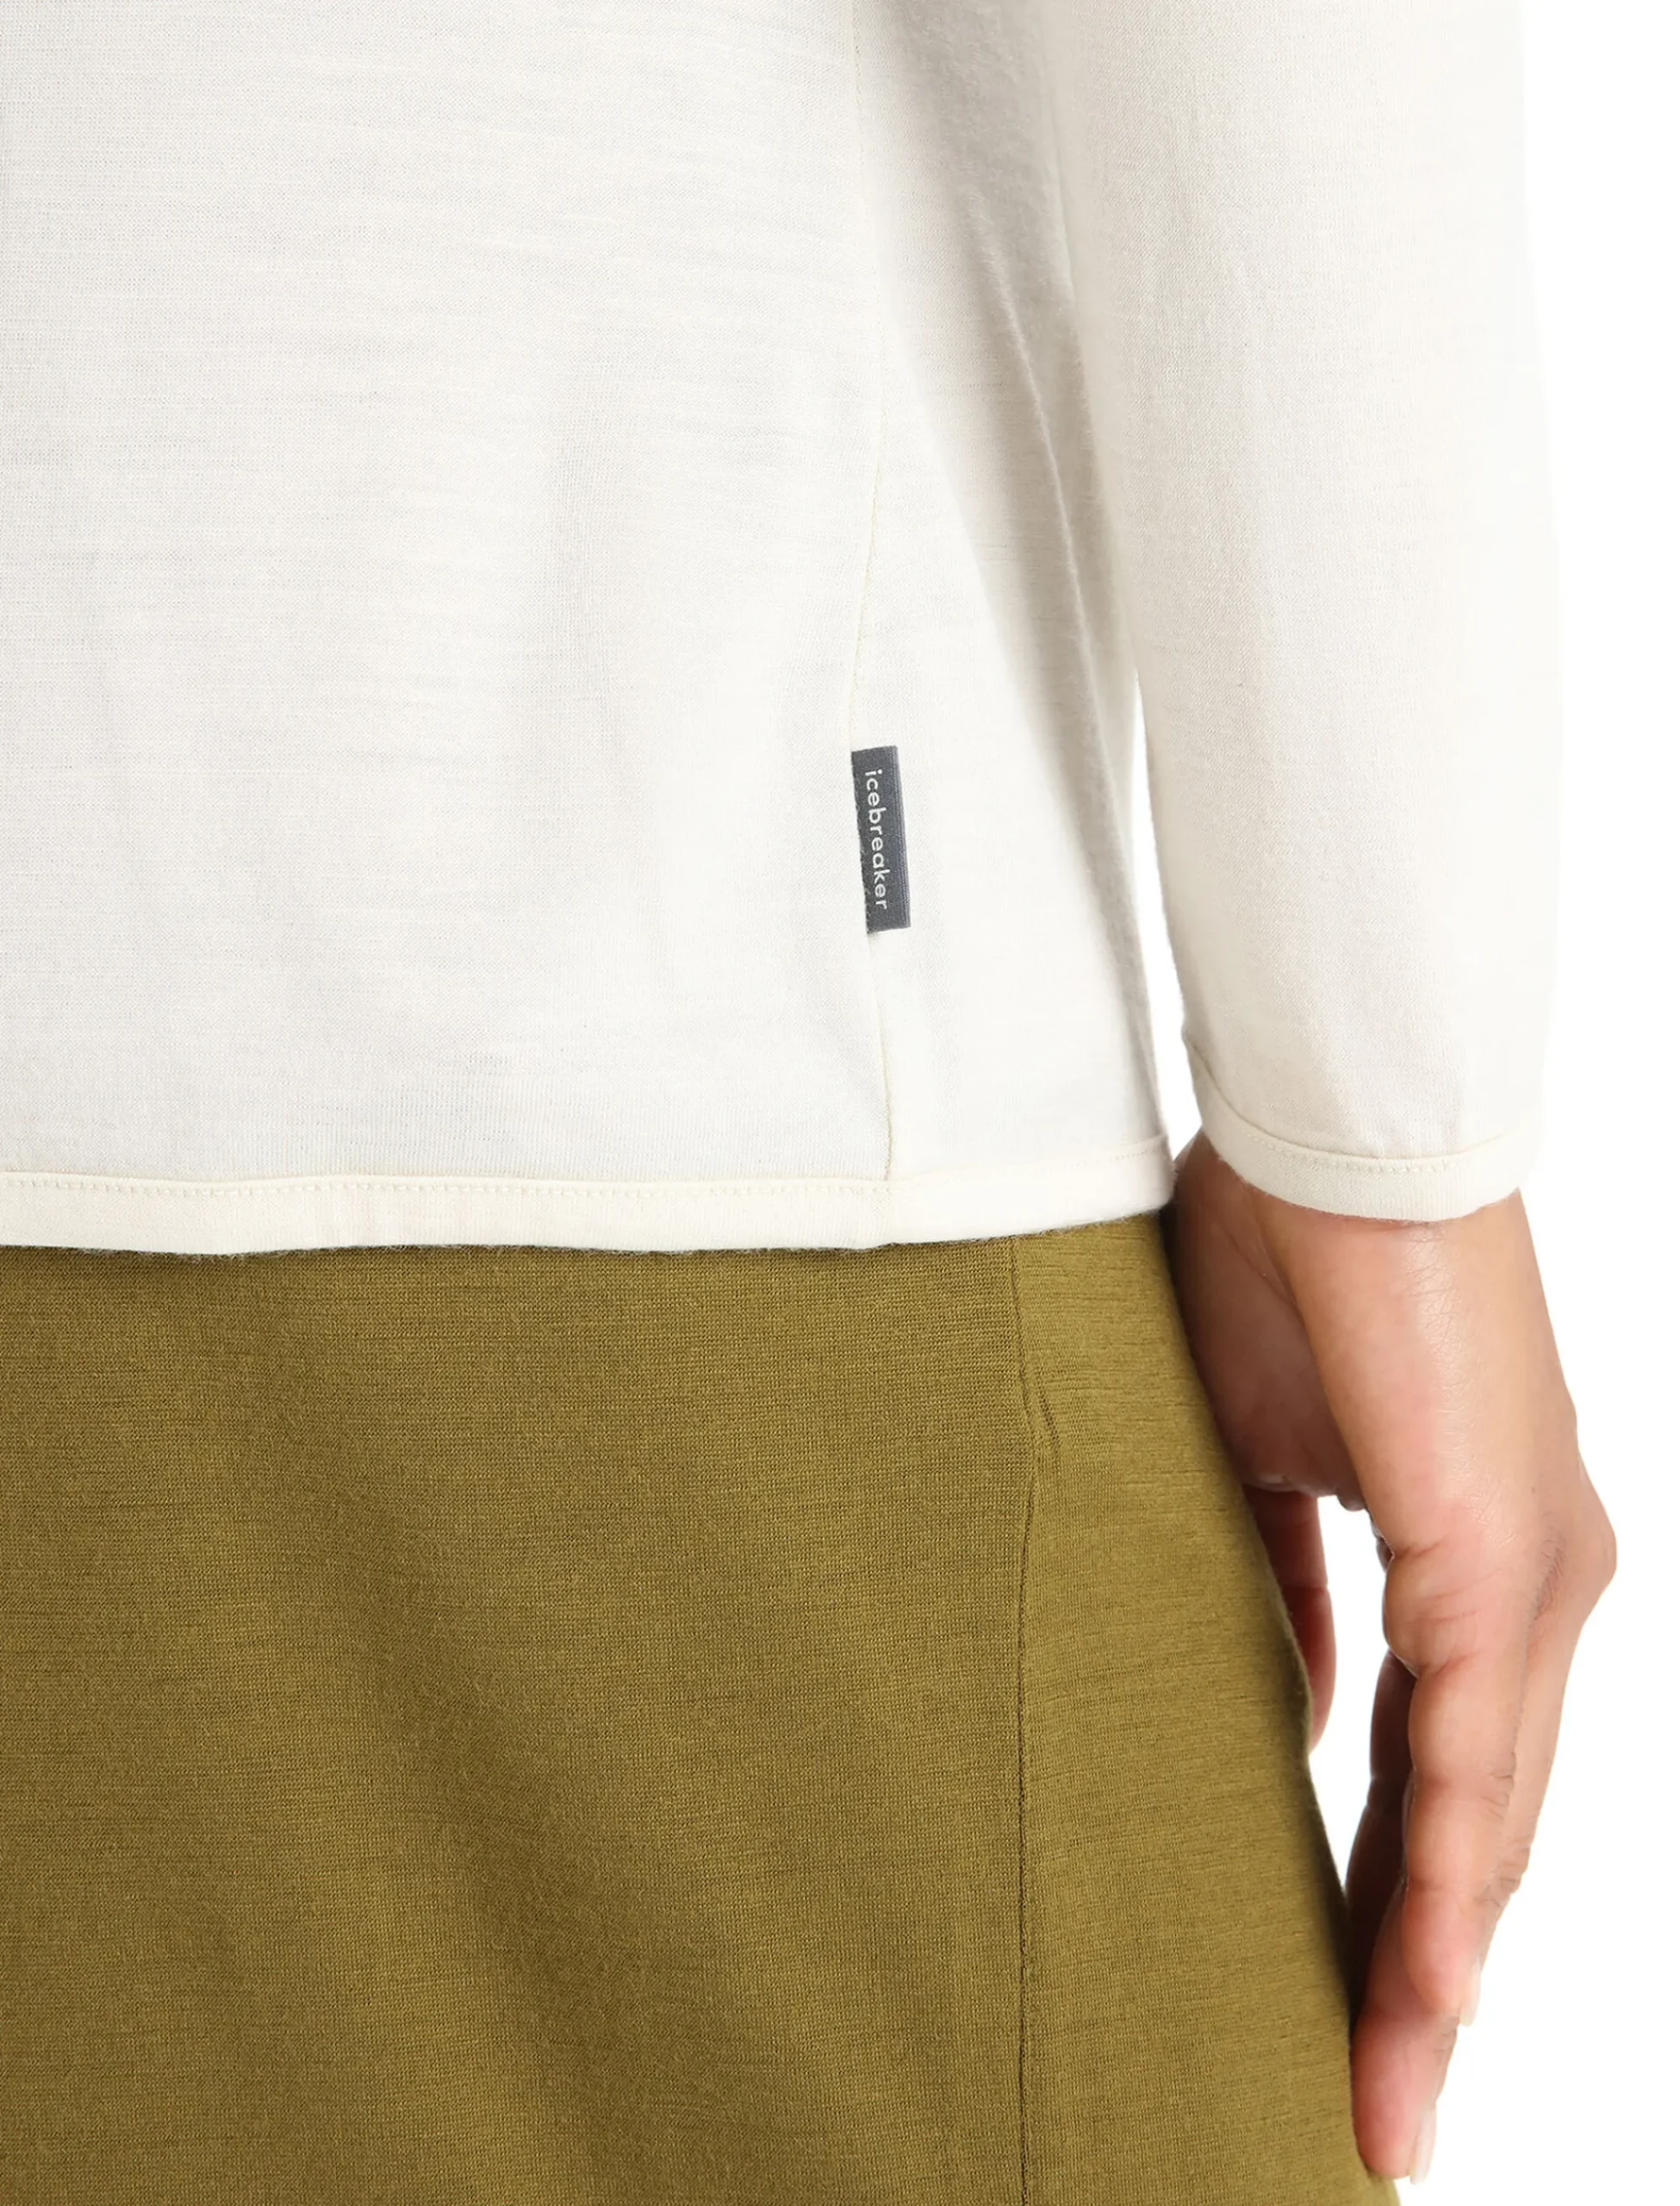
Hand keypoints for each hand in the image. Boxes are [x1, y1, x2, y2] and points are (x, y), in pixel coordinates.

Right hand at [1160, 1132, 1614, 2183]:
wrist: (1330, 1138)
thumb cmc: (1287, 1267)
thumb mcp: (1267, 1464)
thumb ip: (1295, 1589)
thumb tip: (1296, 1703)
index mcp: (1488, 1561)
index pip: (1447, 1768)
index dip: (1404, 1895)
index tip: (1353, 2003)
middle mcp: (1540, 1586)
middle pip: (1486, 1823)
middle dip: (1424, 1973)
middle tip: (1372, 2102)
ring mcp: (1531, 1573)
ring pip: (1492, 1812)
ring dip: (1435, 1962)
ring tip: (1382, 2087)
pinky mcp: (1495, 1548)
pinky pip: (1469, 1743)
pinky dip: (1443, 1868)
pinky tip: (1419, 1974)